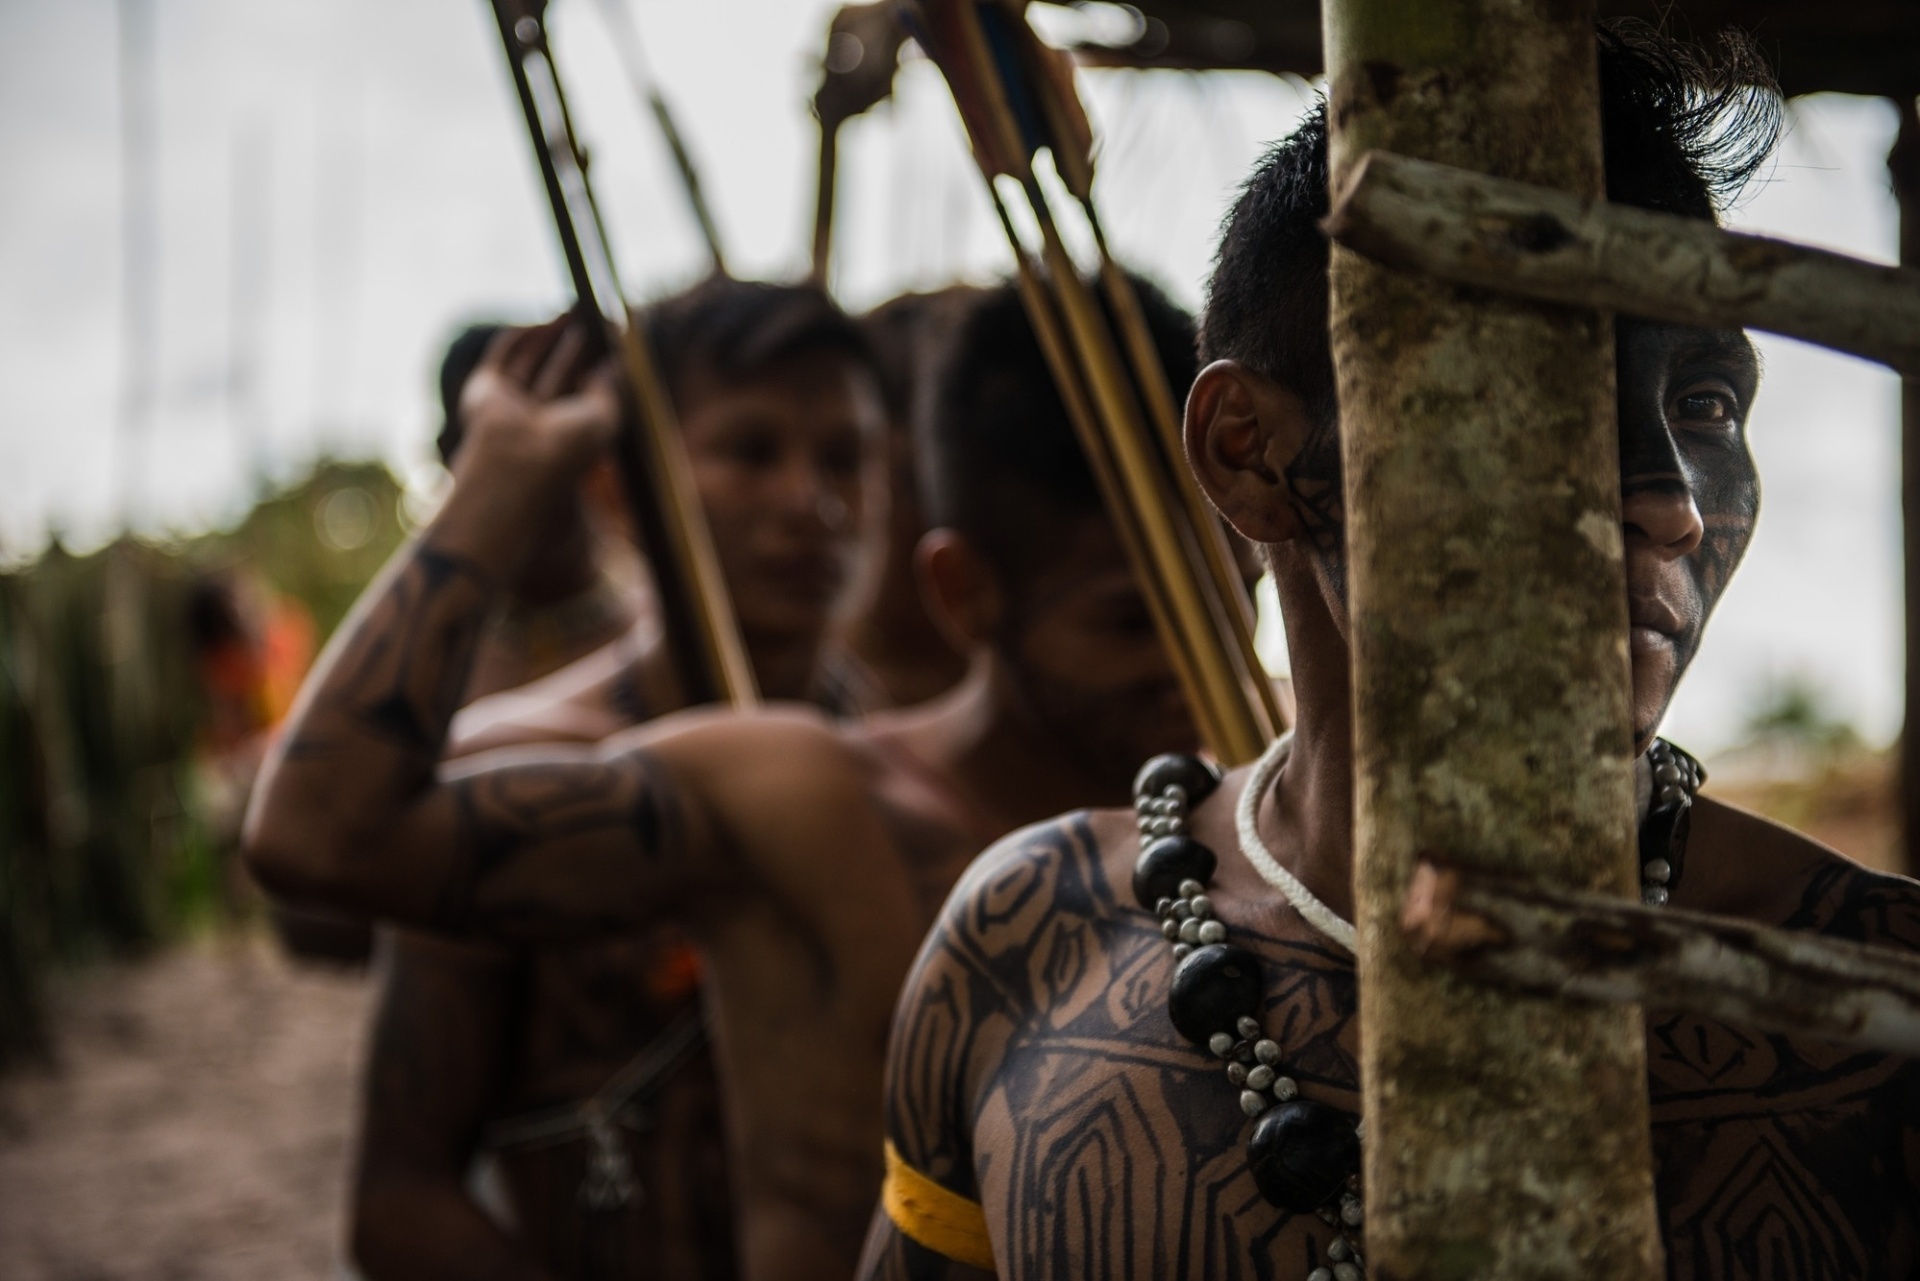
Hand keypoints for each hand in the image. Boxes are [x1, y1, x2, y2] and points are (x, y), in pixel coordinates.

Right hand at [456, 317, 618, 486]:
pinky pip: (503, 355)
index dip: (601, 365)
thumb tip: (615, 363)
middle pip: (560, 372)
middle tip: (594, 316)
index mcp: (566, 434)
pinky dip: (521, 337)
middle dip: (576, 345)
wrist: (517, 462)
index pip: (586, 393)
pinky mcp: (486, 390)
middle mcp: (536, 420)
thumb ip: (608, 387)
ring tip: (574, 310)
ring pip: (532, 361)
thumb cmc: (566, 449)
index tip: (616, 339)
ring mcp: (509, 405)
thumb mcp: (602, 415)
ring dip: (551, 334)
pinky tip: (542, 322)